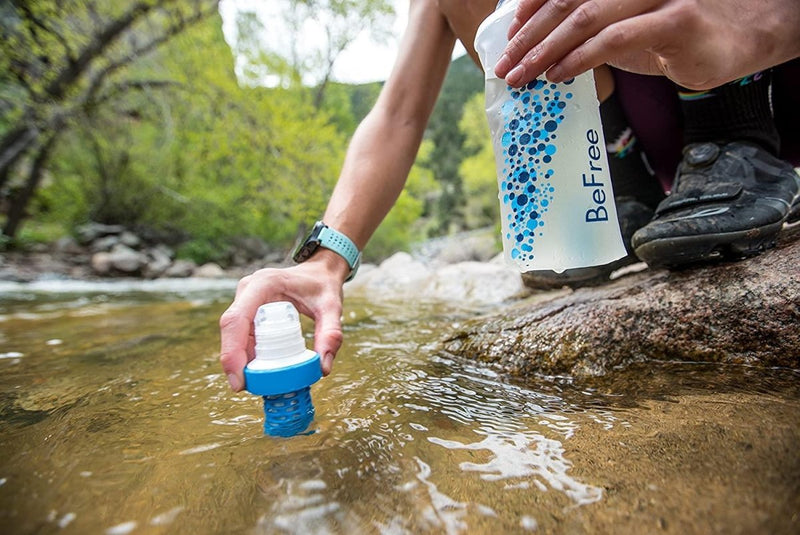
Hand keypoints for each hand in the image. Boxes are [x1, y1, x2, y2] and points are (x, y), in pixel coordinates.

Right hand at [218, 251, 347, 391]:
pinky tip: (258, 371)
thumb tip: (322, 369)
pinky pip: (241, 335)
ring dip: (239, 359)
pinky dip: (247, 354)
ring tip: (256, 382)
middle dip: (233, 360)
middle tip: (244, 387)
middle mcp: (248, 290)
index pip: (237, 319)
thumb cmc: (323, 286)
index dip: (232, 351)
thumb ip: (331, 334)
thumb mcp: (332, 307)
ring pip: (233, 335)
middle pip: (230, 329)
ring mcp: (245, 300)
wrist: (319, 272)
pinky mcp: (248, 310)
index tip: (238, 379)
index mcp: (263, 284)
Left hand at [494, 0, 799, 89]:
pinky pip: (614, 39)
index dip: (531, 8)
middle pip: (566, 2)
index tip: (508, 36)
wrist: (744, 34)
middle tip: (505, 65)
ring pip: (584, 19)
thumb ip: (592, 28)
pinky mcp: (674, 20)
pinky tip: (557, 76)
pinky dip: (579, 59)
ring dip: (545, 51)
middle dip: (528, 37)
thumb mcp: (628, 26)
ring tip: (522, 76)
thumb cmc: (679, 31)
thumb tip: (544, 48)